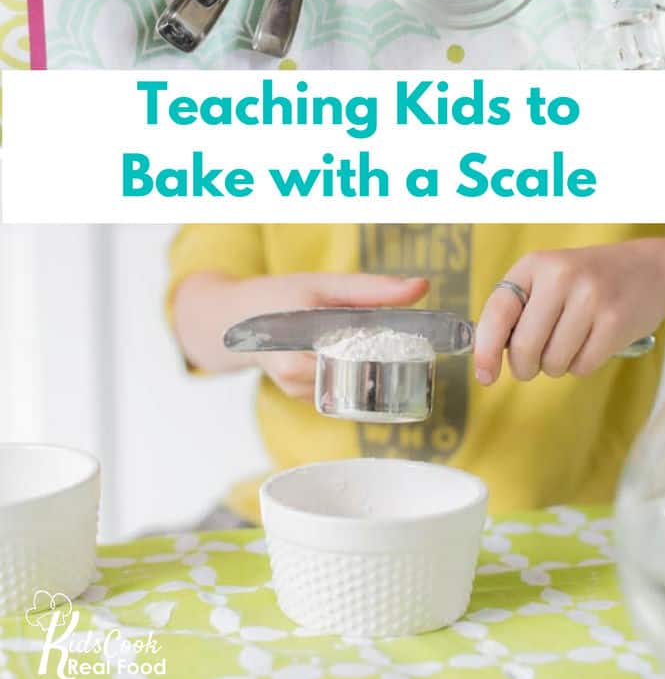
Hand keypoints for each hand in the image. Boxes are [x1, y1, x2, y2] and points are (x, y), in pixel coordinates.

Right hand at [174, 269, 428, 393]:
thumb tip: (421, 286)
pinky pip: (336, 391)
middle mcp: (293, 374)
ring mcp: (296, 389)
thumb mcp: (324, 284)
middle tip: (402, 349)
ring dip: (367, 372)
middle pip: (355, 382)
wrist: (230, 319)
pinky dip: (349, 375)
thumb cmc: (277, 296)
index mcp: (298, 344)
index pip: (352, 363)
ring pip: (348, 390)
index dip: (385, 357)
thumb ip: (373, 288)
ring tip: (376, 349)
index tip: (409, 348)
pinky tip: (351, 357)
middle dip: (380, 366)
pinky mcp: (300, 395)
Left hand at [473, 238, 664, 384]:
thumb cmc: (585, 283)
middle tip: (534, 362)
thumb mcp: (547, 279)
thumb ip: (517, 311)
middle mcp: (560, 276)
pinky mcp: (615, 321)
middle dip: (525, 366)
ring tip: (572, 341)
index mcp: (534, 265)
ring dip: (556, 365)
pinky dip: (582, 365)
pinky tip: (593, 342)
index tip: (484, 375)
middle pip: (524, 347)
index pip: (498, 311)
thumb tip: (486, 358)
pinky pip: (582, 367)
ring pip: (553, 362)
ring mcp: (590, 297)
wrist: (648, 271)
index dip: (485, 349)